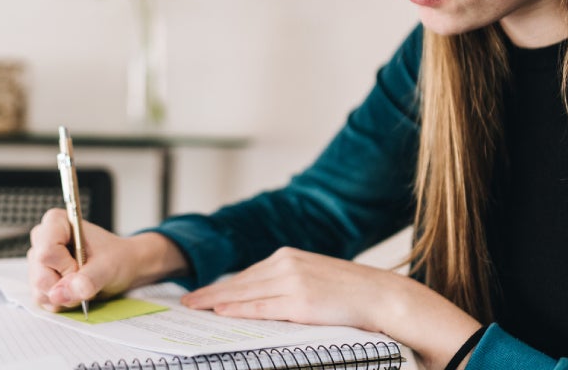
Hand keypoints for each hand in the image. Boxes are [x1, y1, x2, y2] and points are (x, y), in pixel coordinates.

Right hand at [26, 208, 186, 311]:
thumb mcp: (107, 268)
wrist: (122, 265)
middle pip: (41, 275)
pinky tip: (74, 290)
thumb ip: (86, 280)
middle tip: (85, 278)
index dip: (66, 267)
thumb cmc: (116, 258)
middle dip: (66, 286)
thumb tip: (59, 295)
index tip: (83, 266)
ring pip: (40, 290)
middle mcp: (41, 239)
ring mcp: (37, 260)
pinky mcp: (38, 278)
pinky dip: (61, 301)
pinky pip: (41, 298)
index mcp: (56, 222)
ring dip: (64, 296)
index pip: (46, 252)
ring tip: (81, 284)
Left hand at [180, 247, 481, 369]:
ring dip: (216, 300)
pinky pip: (261, 306)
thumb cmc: (349, 292)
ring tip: (194, 308)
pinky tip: (220, 311)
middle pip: (239, 280)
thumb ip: (287, 282)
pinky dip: (238, 308)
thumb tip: (260, 296)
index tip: (200, 293)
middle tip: (186, 301)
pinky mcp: (299, 300)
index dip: (221, 285)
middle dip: (210, 292)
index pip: (246, 273)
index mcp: (288, 256)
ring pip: (244, 292)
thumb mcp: (314, 277)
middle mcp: (286, 263)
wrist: (381, 296)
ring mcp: (291, 281)